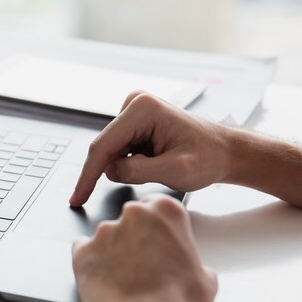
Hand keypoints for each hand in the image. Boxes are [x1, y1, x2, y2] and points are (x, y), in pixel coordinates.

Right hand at [69, 92, 232, 206]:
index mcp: (143, 110)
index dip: (87, 176)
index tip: (77, 198)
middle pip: (105, 148)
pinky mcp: (135, 122)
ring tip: (158, 168)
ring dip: (125, 167)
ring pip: (111, 152)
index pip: (103, 147)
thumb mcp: (175, 171)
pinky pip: (119, 151)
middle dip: (113, 171)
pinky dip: (129, 164)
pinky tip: (153, 164)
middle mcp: (135, 104)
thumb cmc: (208, 157)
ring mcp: (134, 111)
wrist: (224, 151)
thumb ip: (138, 171)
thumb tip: (110, 171)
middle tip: (140, 184)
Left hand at [72, 194, 217, 301]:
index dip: (152, 227)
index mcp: (165, 211)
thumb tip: (189, 269)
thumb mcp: (204, 277)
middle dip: (131, 239)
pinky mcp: (82, 252)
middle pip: (127, 219)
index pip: (153, 206)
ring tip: (121, 281)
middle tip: (138, 265)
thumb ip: (190, 260)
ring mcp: (105, 232)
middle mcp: (133, 215)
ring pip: (104, 237)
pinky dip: (89, 262)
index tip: (152, 239)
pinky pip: (81, 250)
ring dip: (110, 253)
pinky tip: (100, 279)